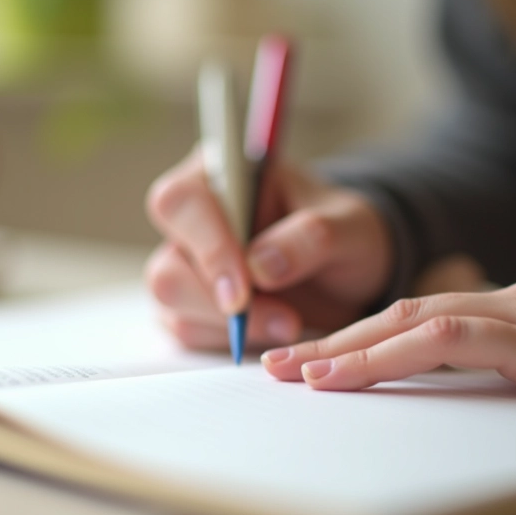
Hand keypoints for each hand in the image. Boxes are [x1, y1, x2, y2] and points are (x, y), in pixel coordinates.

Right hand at [145, 147, 391, 349]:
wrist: (347, 272)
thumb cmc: (342, 233)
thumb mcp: (349, 227)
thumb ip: (310, 237)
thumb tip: (260, 266)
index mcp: (220, 173)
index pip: (183, 202)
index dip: (208, 245)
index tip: (246, 287)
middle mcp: (191, 218)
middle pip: (166, 266)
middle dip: (218, 302)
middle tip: (283, 319)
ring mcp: (184, 264)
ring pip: (172, 304)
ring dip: (229, 327)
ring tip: (290, 324)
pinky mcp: (188, 305)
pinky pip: (188, 331)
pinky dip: (231, 341)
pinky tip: (273, 330)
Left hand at [262, 276, 515, 414]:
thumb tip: (494, 381)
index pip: (425, 315)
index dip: (366, 337)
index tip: (318, 360)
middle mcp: (515, 300)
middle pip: (404, 311)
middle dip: (338, 339)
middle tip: (278, 364)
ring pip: (414, 319)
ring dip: (348, 347)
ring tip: (296, 372)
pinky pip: (451, 340)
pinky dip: (391, 353)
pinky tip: (350, 373)